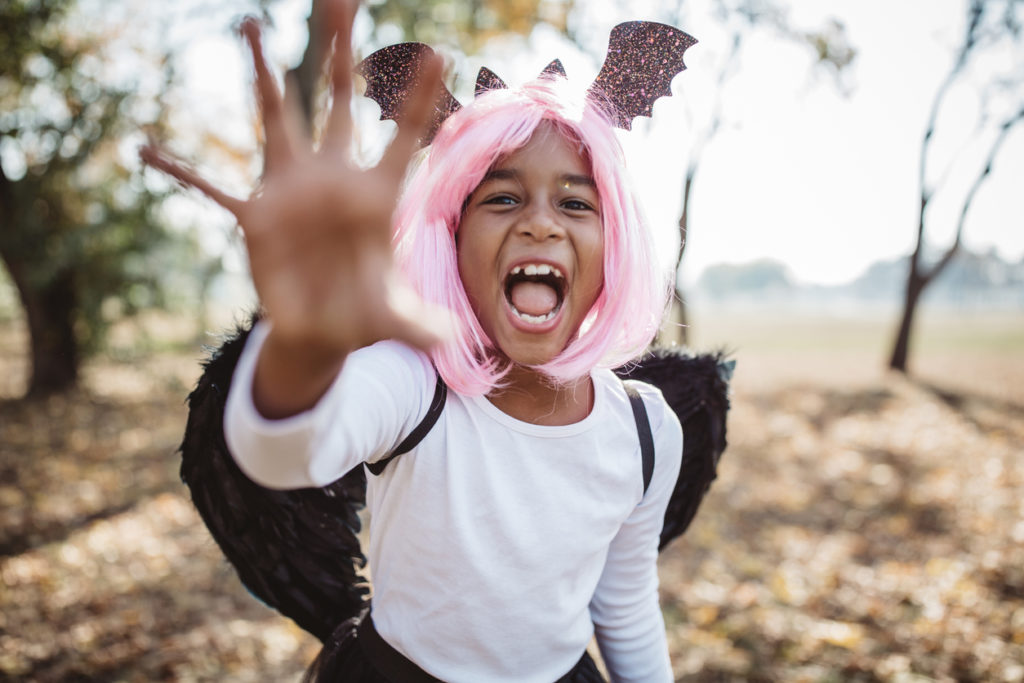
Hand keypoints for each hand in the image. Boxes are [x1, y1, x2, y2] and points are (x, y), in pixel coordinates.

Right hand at [140, 0, 449, 359]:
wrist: (327, 328)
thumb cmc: (367, 313)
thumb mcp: (398, 321)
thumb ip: (422, 326)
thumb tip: (450, 339)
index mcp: (376, 198)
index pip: (401, 141)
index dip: (417, 102)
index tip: (438, 54)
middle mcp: (332, 180)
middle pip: (336, 103)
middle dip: (336, 52)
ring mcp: (291, 192)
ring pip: (276, 118)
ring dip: (263, 72)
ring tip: (250, 22)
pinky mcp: (255, 217)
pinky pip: (211, 188)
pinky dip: (180, 170)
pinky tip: (147, 148)